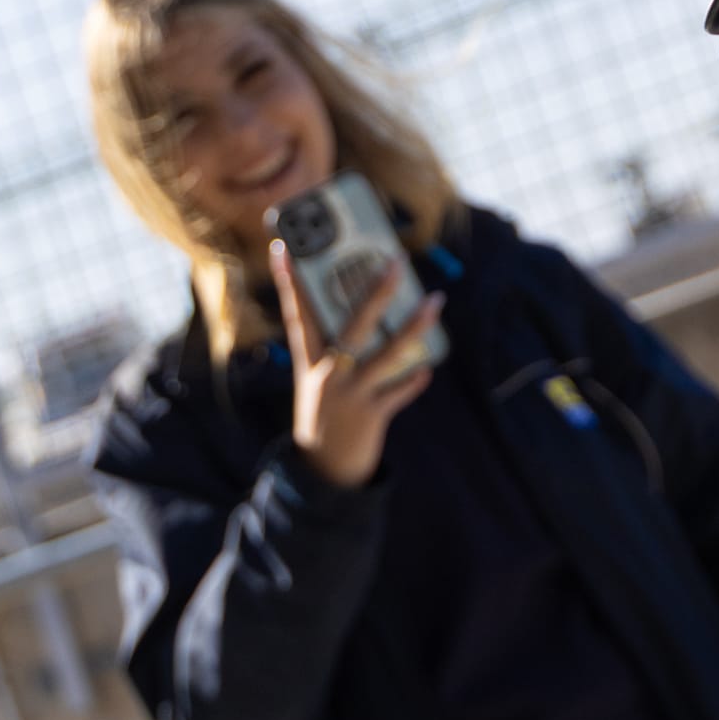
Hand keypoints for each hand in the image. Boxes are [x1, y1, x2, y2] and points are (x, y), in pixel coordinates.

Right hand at [269, 244, 441, 489]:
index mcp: (309, 362)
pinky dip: (413, 380)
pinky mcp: (370, 415)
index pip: (298, 315)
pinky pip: (399, 391)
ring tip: (436, 302)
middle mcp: (328, 373)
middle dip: (377, 292)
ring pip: (388, 353)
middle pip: (354, 325)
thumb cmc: (325, 412)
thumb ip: (337, 348)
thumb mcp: (319, 379)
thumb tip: (374, 308)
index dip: (289, 283)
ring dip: (415, 326)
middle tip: (396, 262)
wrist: (322, 470)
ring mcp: (349, 394)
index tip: (283, 249)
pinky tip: (426, 369)